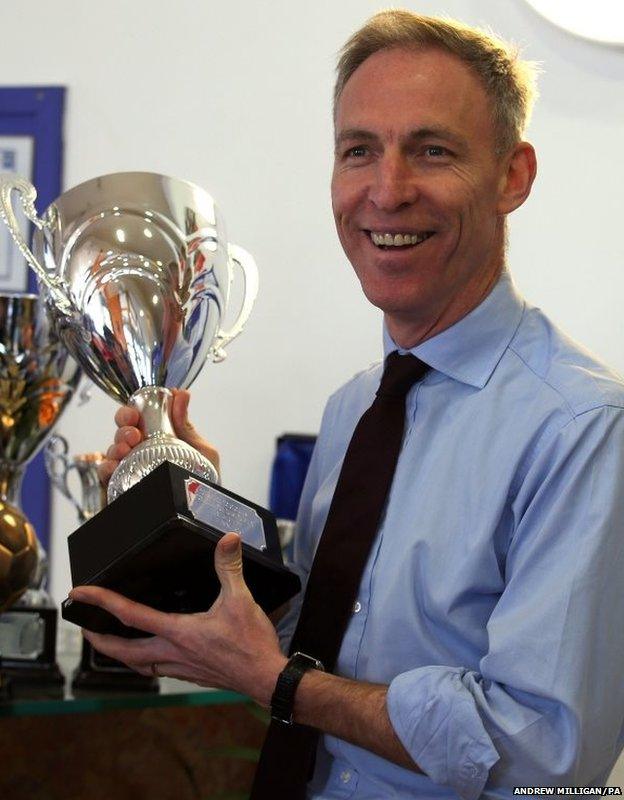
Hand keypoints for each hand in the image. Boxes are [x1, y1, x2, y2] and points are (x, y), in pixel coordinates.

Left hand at [69, 533, 286, 705]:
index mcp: (179, 632)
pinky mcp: (191, 675)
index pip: (130, 615)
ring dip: (120, 654)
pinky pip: (157, 670)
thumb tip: (227, 540)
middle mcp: (173, 652)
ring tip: (111, 644)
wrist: (267, 678)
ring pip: (138, 664)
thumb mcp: (241, 599)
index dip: (102, 602)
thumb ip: (230, 567)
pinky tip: (152, 656)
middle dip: (99, 641)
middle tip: (85, 631)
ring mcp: (180, 667)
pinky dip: (145, 662)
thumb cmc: (252, 644)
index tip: (81, 594)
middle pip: (123, 651)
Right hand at [98, 388, 219, 487]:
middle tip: (133, 433)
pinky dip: (105, 467)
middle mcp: (141, 454)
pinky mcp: (122, 491)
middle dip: (122, 426)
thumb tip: (181, 394)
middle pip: (121, 432)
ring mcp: (130, 471)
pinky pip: (106, 476)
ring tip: (127, 449)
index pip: (137, 419)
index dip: (131, 411)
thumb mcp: (202, 451)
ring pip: (112, 451)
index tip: (136, 412)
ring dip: (115, 445)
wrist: (204, 517)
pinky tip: (113, 466)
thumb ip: (188, 426)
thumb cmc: (204, 485)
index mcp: (158, 440)